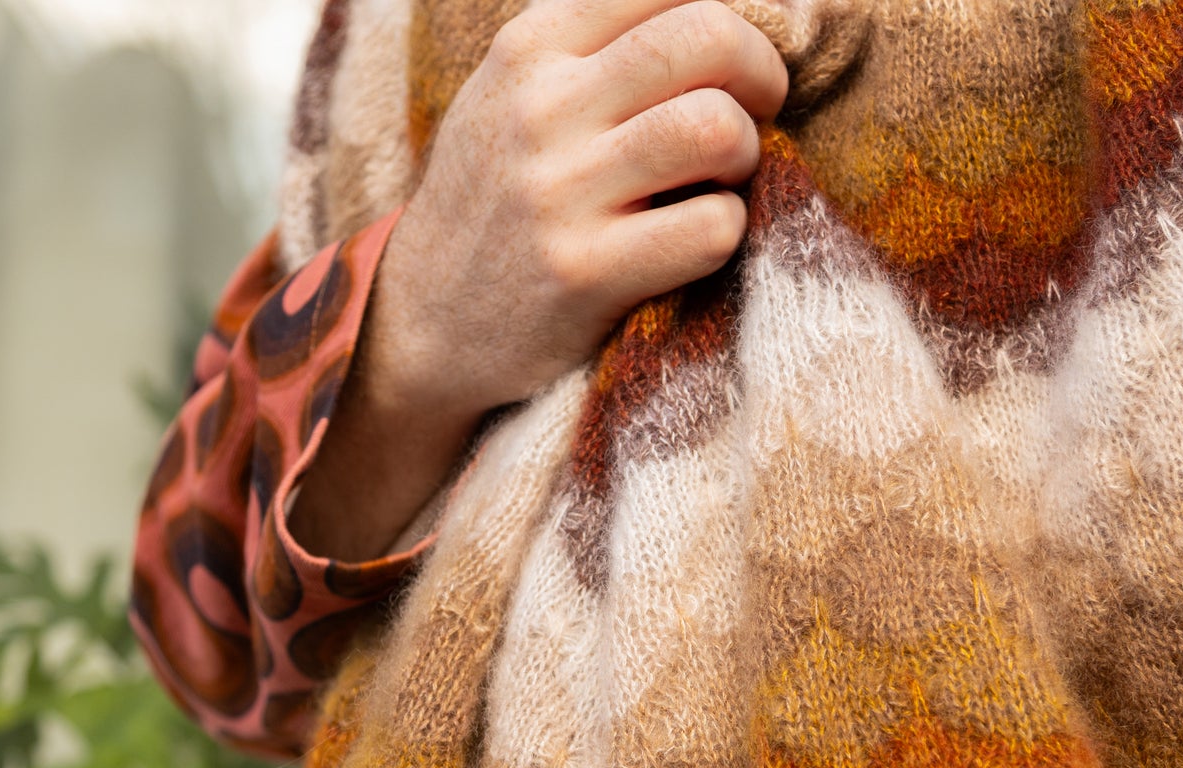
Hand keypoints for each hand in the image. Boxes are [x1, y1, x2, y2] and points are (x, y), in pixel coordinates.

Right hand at [289, 0, 787, 561]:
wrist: (421, 322)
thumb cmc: (497, 200)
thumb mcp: (513, 94)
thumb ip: (594, 48)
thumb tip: (720, 17)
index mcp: (531, 46)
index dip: (733, 18)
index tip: (733, 64)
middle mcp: (541, 108)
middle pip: (708, 37)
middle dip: (761, 74)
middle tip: (757, 112)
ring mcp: (559, 193)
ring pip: (716, 128)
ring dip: (745, 154)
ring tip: (720, 180)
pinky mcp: (583, 273)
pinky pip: (712, 228)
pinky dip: (727, 232)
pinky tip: (696, 240)